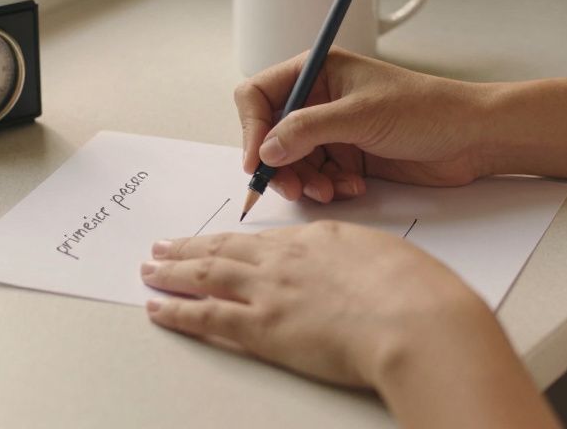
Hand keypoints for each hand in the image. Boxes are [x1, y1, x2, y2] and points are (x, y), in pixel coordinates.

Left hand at [141, 221, 499, 388]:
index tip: (219, 239)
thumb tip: (354, 268)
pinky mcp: (262, 328)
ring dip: (172, 271)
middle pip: (226, 248)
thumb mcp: (387, 259)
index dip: (235, 238)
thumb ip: (359, 259)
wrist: (416, 319)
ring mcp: (270, 291)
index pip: (265, 238)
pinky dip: (176, 311)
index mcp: (319, 239)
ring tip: (149, 268)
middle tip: (164, 245)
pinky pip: (206, 316)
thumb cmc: (417, 294)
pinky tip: (157, 308)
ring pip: (206, 275)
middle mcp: (287, 259)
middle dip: (191, 246)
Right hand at [235, 49, 494, 202]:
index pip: (259, 95)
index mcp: (318, 71)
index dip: (252, 128)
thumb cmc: (427, 109)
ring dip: (306, 181)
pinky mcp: (349, 156)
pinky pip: (319, 177)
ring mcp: (334, 130)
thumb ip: (307, 129)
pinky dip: (329, 187)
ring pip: (293, 162)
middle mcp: (320, 99)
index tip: (257, 161)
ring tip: (331, 190)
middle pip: (271, 135)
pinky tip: (353, 187)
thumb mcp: (361, 115)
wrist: (472, 138)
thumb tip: (265, 149)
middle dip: (280, 164)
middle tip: (293, 188)